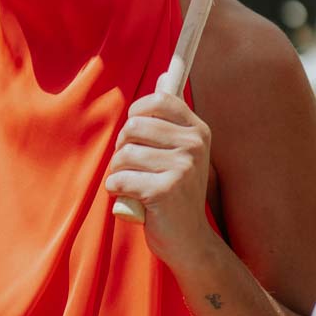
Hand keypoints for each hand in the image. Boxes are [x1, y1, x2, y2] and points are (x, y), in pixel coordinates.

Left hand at [106, 74, 213, 265]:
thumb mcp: (181, 151)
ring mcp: (182, 168)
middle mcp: (194, 146)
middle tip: (135, 169)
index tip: (137, 134)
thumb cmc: (177, 193)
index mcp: (198, 131)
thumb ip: (171, 117)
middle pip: (133, 126)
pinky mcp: (165, 190)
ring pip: (123, 155)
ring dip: (118, 173)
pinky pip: (119, 179)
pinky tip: (134, 201)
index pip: (158, 100)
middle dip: (123, 149)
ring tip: (134, 186)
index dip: (137, 114)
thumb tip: (165, 74)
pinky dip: (117, 191)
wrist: (190, 241)